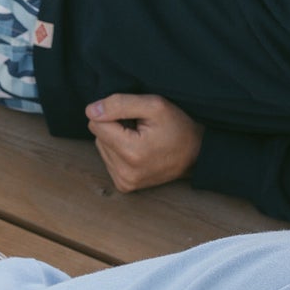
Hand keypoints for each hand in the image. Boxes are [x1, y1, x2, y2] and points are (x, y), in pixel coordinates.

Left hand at [86, 94, 201, 191]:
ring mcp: (124, 181)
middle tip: (141, 129)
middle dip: (116, 128)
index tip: (135, 117)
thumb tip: (90, 111)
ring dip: (117, 140)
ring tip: (142, 139)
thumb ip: (119, 104)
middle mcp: (125, 172)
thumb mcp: (155, 106)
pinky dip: (120, 152)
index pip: (96, 123)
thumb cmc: (179, 127)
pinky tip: (139, 150)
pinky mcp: (124, 185)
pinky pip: (108, 160)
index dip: (113, 114)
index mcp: (131, 152)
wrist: (198, 154)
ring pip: (102, 147)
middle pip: (98, 136)